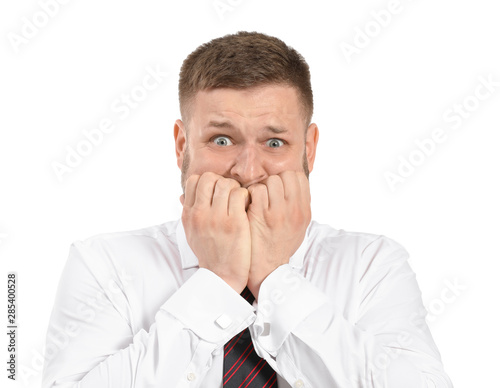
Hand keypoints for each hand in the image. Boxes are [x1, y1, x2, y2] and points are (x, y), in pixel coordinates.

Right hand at [181, 172, 250, 292]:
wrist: (221, 277)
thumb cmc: (209, 253)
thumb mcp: (192, 233)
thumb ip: (188, 213)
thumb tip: (182, 196)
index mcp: (189, 214)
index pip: (194, 181)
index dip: (208, 181)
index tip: (216, 192)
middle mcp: (200, 214)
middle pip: (209, 178)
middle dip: (221, 181)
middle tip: (229, 194)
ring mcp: (217, 218)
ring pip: (226, 183)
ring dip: (235, 188)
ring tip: (239, 200)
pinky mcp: (235, 223)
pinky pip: (240, 194)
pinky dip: (245, 196)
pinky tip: (246, 206)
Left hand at [246, 171, 310, 298]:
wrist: (267, 269)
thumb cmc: (280, 246)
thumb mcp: (298, 227)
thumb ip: (298, 206)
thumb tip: (294, 186)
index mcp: (304, 212)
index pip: (299, 178)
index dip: (286, 180)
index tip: (279, 190)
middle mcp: (294, 211)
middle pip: (286, 176)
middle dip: (274, 181)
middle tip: (267, 195)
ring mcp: (278, 212)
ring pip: (272, 180)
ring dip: (262, 186)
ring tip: (258, 200)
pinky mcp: (260, 216)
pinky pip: (257, 190)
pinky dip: (250, 194)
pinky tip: (249, 204)